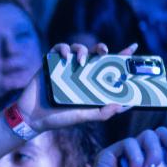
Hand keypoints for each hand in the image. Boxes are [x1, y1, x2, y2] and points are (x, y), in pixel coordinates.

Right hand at [14, 42, 131, 129]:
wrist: (33, 118)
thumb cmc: (59, 118)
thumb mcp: (83, 117)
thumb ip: (101, 113)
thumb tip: (121, 106)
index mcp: (91, 83)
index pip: (109, 67)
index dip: (122, 57)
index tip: (134, 48)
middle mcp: (80, 73)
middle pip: (95, 53)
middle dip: (102, 48)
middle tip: (104, 52)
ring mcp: (66, 67)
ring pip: (79, 48)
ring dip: (82, 50)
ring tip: (80, 61)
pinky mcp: (51, 63)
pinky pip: (59, 48)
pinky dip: (64, 49)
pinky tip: (65, 58)